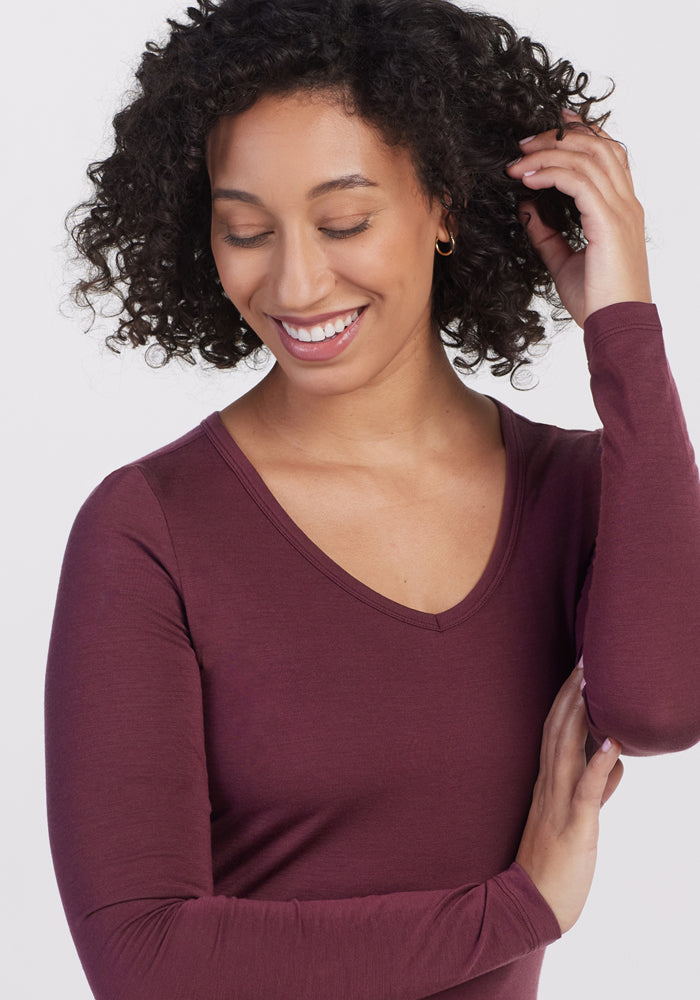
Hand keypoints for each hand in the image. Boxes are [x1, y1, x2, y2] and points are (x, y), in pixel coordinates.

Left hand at [506, 110, 651, 325]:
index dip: (581, 133)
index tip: (549, 126)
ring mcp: (622, 211)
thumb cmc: (596, 301)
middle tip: (522, 144)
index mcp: (622, 210)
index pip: (607, 155)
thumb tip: (527, 207)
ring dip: (548, 153)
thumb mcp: (563, 261)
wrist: (615, 326)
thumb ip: (547, 234)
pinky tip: (527, 179)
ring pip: (588, 158)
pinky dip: (551, 173)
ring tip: (517, 161)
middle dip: (558, 138)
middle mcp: (627, 204)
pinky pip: (579, 182)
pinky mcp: (609, 223)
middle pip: (597, 147)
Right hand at [515, 665, 623, 933]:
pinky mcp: (573, 828)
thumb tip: (612, 760)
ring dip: (580, 715)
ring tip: (592, 683)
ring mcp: (558, 805)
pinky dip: (598, 767)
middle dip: (572, 692)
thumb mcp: (576, 819)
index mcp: (547, 783)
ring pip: (566, 750)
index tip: (580, 668)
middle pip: (557, 729)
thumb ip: (594, 788)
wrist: (531, 908)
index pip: (555, 730)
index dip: (567, 698)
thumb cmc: (554, 865)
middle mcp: (548, 786)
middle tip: (585, 658)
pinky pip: (584, 793)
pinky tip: (612, 744)